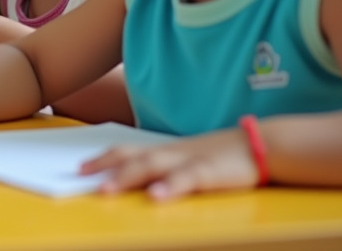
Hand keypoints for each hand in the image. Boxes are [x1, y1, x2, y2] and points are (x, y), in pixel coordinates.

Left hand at [80, 128, 262, 199]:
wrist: (261, 144)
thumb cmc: (223, 156)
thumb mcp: (190, 161)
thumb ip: (168, 169)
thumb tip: (141, 181)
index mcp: (166, 151)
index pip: (128, 151)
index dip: (103, 158)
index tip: (80, 167)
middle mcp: (172, 152)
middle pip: (133, 156)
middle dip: (105, 165)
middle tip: (81, 175)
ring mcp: (190, 160)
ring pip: (153, 165)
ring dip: (127, 177)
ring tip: (106, 189)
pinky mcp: (211, 171)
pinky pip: (188, 179)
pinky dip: (171, 187)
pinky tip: (157, 197)